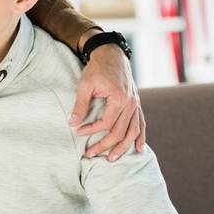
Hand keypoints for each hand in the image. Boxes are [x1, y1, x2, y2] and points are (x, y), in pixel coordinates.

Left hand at [69, 31, 145, 161]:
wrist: (112, 54)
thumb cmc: (97, 69)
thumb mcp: (85, 85)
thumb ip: (80, 105)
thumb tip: (72, 123)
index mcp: (120, 98)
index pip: (106, 123)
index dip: (92, 130)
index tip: (79, 132)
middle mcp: (132, 103)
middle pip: (120, 131)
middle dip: (105, 145)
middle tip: (91, 154)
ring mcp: (136, 104)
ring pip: (133, 131)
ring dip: (123, 147)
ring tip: (112, 159)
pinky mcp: (136, 104)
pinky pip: (141, 123)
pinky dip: (141, 136)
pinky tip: (139, 148)